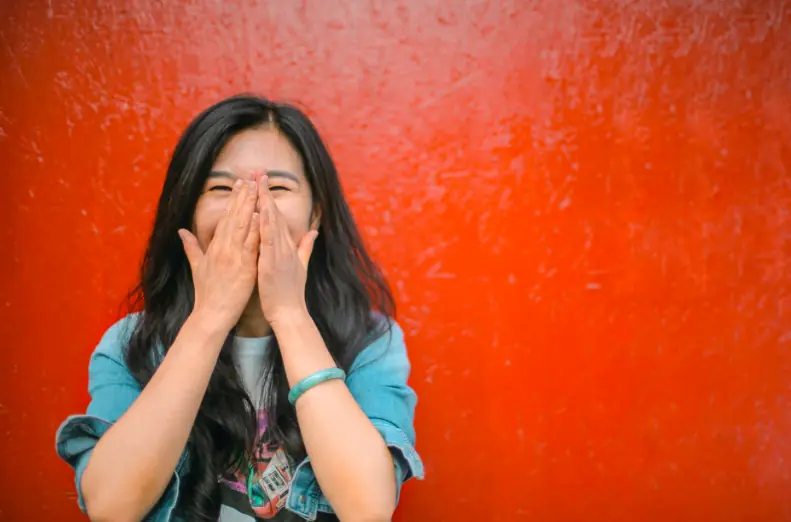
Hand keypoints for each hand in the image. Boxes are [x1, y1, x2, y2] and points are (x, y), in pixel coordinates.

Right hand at [178, 179, 259, 333]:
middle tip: (250, 178)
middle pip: (235, 217)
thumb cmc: (206, 293)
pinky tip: (261, 216)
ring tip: (256, 189)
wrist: (211, 314)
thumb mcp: (197, 267)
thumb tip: (181, 231)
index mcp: (215, 247)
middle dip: (243, 197)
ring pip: (243, 227)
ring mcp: (233, 257)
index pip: (226, 218)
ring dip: (250, 207)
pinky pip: (251, 246)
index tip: (240, 185)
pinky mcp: (244, 268)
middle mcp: (223, 248)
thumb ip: (191, 247)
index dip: (234, 201)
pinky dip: (255, 230)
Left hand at [257, 175, 318, 325]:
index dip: (269, 198)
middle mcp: (284, 246)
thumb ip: (306, 247)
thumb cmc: (291, 292)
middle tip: (259, 172)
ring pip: (271, 222)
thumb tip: (314, 231)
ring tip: (258, 183)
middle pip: (274, 214)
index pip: (277, 217)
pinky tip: (259, 211)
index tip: (263, 182)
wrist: (290, 312)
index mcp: (287, 246)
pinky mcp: (272, 262)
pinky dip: (264, 224)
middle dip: (266, 193)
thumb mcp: (301, 266)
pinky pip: (267, 240)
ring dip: (265, 202)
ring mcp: (279, 253)